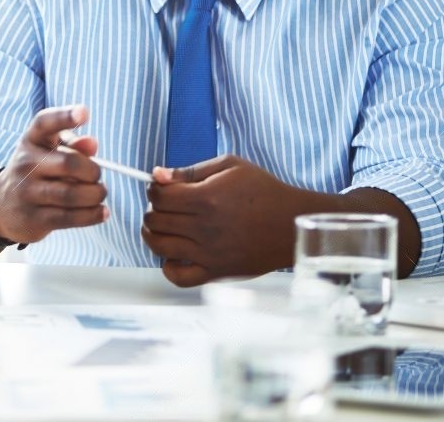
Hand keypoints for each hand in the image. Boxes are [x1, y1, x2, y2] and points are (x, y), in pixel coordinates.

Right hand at [0, 105, 108, 244]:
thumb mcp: (50, 151)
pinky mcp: (33, 218)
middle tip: (98, 176)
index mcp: (31, 140)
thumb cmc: (38, 171)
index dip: (64, 117)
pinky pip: (69, 217)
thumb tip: (92, 143)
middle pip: (69, 163)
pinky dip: (92, 215)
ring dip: (95, 195)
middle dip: (93, 171)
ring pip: (71, 194)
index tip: (84, 113)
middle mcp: (25, 163)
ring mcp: (27, 192)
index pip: (44, 123)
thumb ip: (74, 145)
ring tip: (99, 193)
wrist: (2, 205)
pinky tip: (102, 212)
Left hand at [143, 155, 329, 286]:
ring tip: (163, 226)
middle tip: (165, 206)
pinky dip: (168, 267)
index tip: (160, 188)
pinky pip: (178, 277)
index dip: (153, 189)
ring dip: (152, 234)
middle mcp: (204, 227)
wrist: (291, 223)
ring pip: (159, 246)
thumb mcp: (229, 166)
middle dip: (153, 209)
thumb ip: (190, 170)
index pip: (158, 197)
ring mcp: (209, 253)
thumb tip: (157, 175)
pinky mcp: (216, 272)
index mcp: (206, 198)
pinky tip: (173, 254)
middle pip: (155, 220)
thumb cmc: (263, 191)